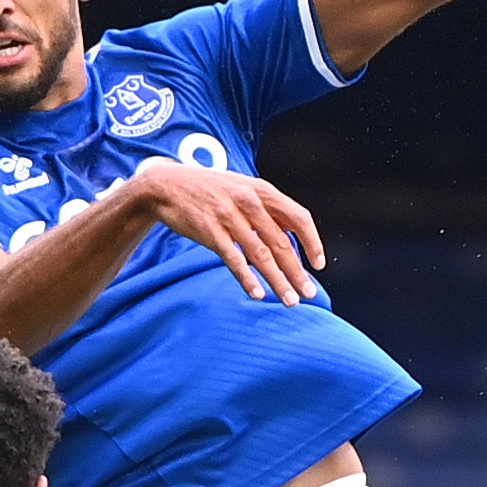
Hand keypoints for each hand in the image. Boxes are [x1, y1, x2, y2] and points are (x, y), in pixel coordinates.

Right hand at [121, 159, 323, 305]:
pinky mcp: (209, 230)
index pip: (298, 217)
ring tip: (289, 301)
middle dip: (297, 272)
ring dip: (277, 280)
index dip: (312, 242)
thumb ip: (267, 209)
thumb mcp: (243, 189)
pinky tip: (257, 293)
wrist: (168, 185)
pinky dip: (246, 278)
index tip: (318, 264)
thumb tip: (292, 235)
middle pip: (282, 242)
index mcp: (262, 190)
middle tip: (309, 294)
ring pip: (260, 254)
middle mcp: (249, 201)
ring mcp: (229, 216)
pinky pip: (233, 258)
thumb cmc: (210, 190)